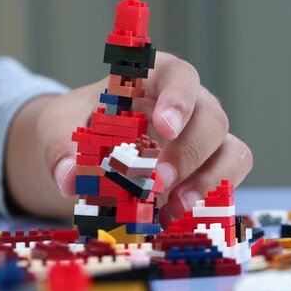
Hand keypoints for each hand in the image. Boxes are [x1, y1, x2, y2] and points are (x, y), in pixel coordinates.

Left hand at [5, 52, 252, 224]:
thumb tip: (71, 179)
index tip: (163, 127)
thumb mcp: (58, 127)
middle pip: (212, 118)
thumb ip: (61, 147)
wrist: (87, 149)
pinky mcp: (211, 167)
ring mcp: (206, 137)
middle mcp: (191, 104)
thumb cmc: (80, 125)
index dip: (179, 99)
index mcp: (154, 79)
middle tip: (157, 182)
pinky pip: (229, 179)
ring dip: (209, 181)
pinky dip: (209, 198)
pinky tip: (174, 214)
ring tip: (175, 206)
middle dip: (188, 153)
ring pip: (232, 150)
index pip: (180, 75)